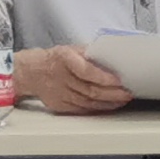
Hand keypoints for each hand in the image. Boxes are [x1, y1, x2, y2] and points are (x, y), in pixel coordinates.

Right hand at [16, 44, 134, 114]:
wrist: (31, 73)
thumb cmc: (55, 59)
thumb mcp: (71, 49)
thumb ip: (90, 53)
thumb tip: (114, 56)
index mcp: (64, 60)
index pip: (87, 71)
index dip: (104, 78)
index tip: (119, 80)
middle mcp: (62, 78)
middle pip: (90, 90)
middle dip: (113, 93)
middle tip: (128, 93)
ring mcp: (61, 94)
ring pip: (88, 102)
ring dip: (108, 102)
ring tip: (123, 100)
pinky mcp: (61, 105)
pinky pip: (82, 109)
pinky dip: (98, 109)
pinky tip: (109, 106)